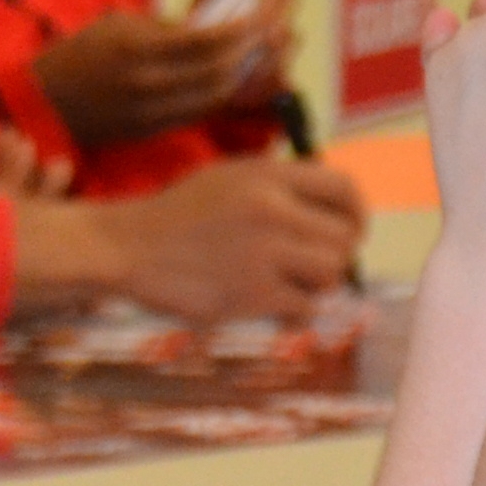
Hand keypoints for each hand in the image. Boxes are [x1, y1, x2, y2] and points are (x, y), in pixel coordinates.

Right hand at [17, 156, 368, 317]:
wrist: (128, 248)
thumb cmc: (179, 216)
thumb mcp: (229, 179)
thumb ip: (280, 188)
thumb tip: (335, 215)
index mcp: (268, 175)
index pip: (344, 189)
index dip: (357, 213)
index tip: (351, 231)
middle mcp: (272, 210)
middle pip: (345, 238)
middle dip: (337, 256)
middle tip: (315, 266)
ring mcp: (263, 253)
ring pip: (330, 274)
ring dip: (318, 285)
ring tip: (290, 284)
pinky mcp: (250, 294)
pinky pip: (304, 308)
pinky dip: (294, 310)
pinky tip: (269, 303)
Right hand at [31, 0, 292, 148]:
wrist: (43, 104)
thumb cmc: (78, 56)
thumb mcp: (120, 26)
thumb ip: (169, 29)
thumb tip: (217, 29)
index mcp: (139, 53)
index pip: (210, 41)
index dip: (248, 24)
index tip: (269, 2)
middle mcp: (150, 88)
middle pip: (224, 71)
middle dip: (261, 44)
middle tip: (284, 18)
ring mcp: (155, 114)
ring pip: (221, 94)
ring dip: (255, 69)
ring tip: (279, 42)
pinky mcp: (156, 130)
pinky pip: (206, 109)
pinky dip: (232, 88)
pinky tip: (248, 70)